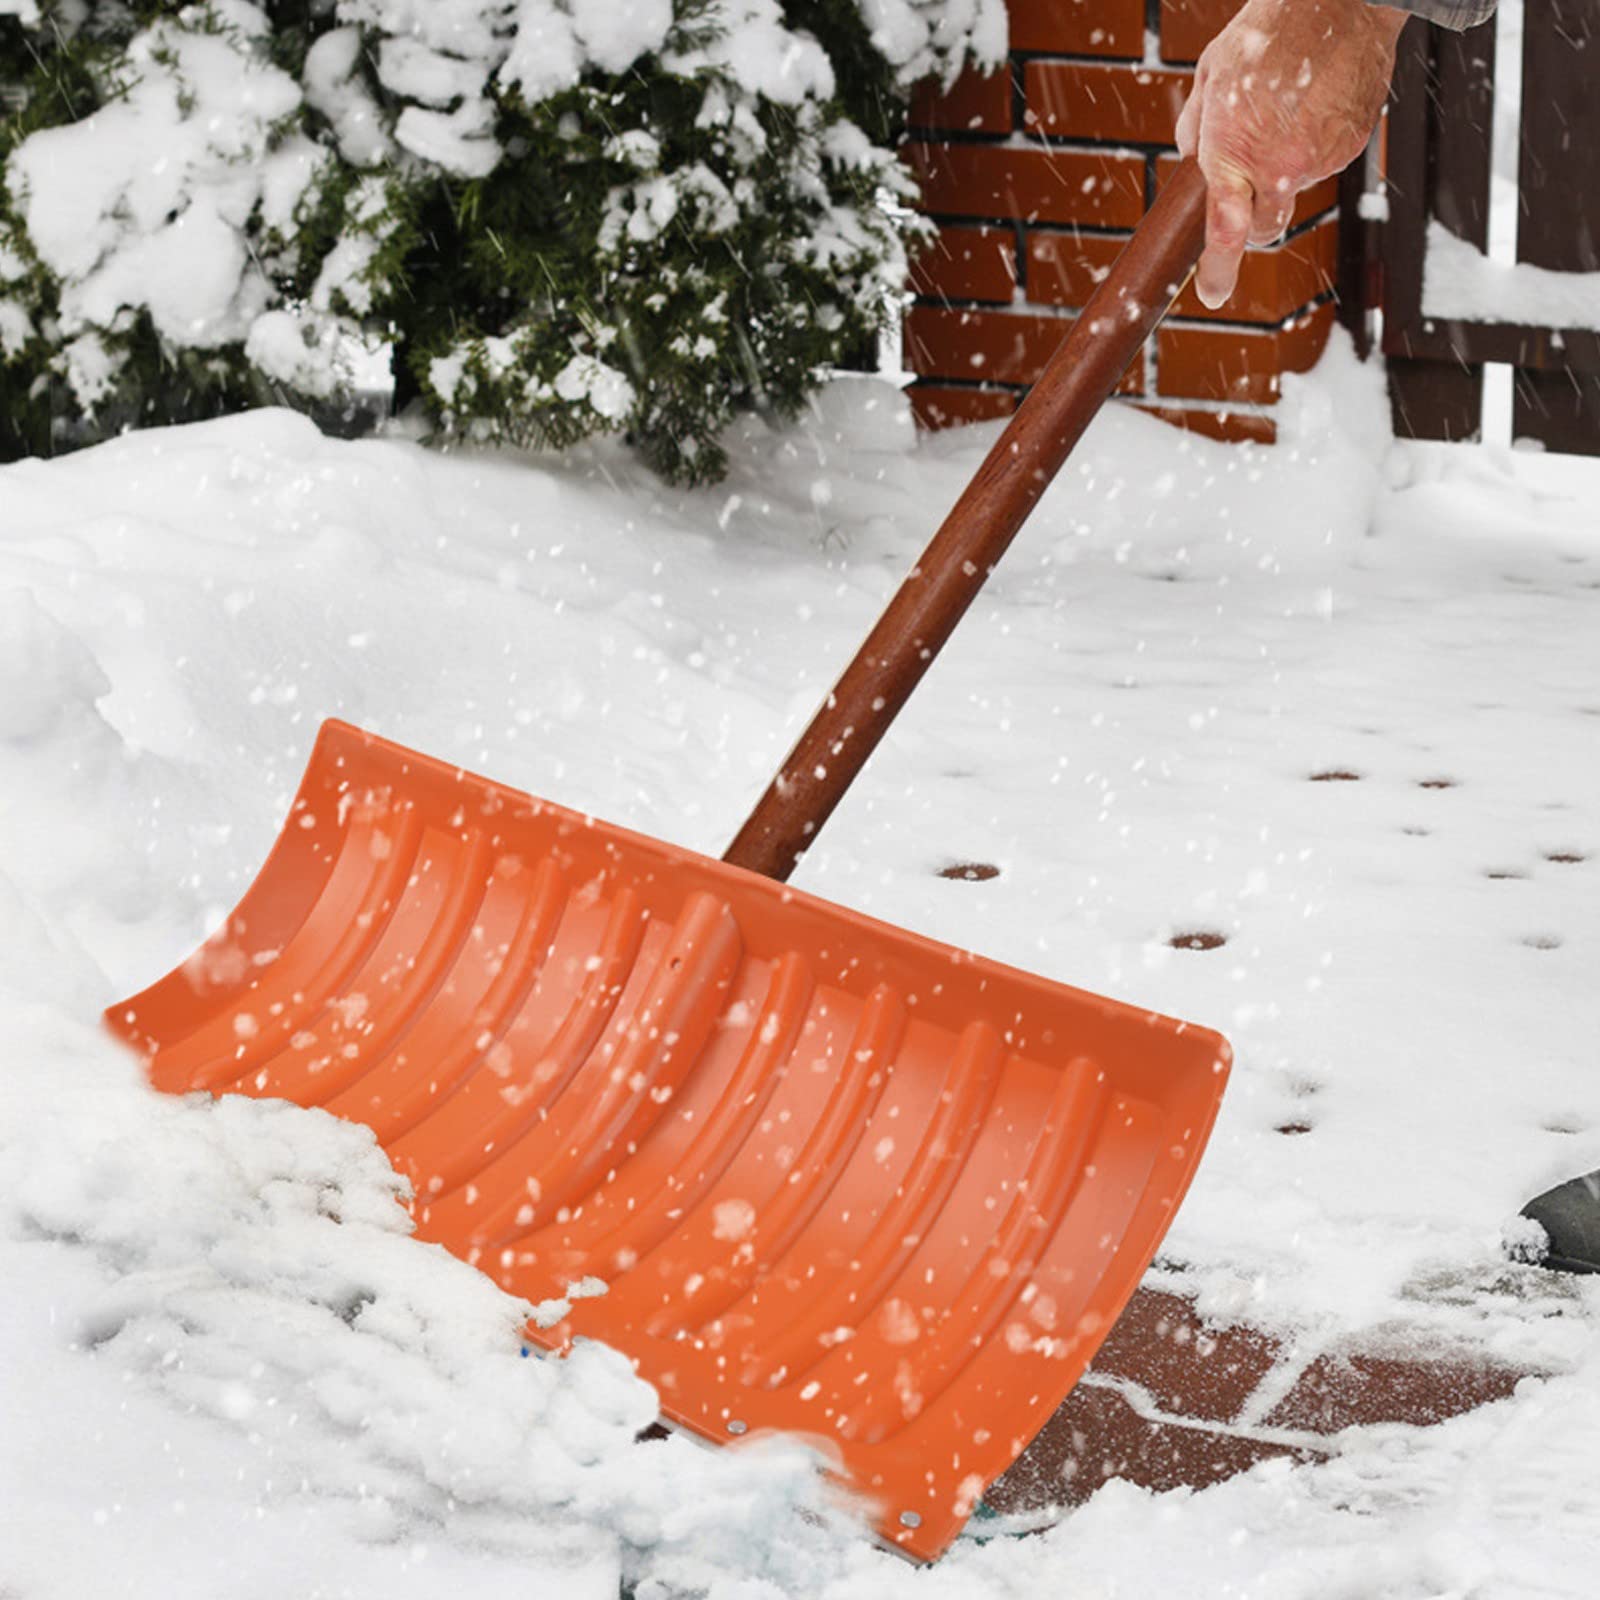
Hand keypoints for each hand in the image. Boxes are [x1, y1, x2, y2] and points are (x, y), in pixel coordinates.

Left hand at [1175, 0, 1408, 307]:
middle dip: (1251, 220)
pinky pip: (1323, 165)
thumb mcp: (1209, 76)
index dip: (1217, 271)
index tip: (1212, 293)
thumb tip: (1192, 159)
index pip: (1223, 233)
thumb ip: (1196, 128)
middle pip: (1262, 230)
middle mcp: (1278, 168)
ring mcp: (1319, 161)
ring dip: (1284, 172)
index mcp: (1233, 154)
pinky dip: (1314, 147)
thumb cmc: (1268, 33)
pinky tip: (1313, 106)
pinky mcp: (1351, 148)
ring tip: (1285, 114)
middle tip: (1246, 188)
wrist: (1339, 1)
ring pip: (1293, 194)